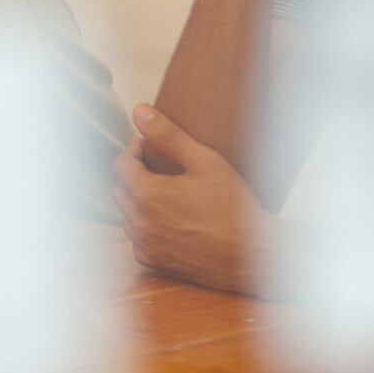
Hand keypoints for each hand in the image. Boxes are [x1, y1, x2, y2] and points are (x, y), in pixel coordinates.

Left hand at [114, 104, 271, 293]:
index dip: (133, 151)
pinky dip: (144, 227)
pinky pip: (136, 239)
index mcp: (147, 194)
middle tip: (155, 167)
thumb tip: (139, 110)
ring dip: (136, 201)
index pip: (121, 164)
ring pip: (126, 215)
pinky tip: (166, 220)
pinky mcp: (155, 261)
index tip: (146, 146)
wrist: (253, 255)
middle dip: (133, 174)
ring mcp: (146, 244)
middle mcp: (139, 222)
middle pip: (119, 189)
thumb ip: (168, 135)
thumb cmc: (234, 207)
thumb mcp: (205, 162)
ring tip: (163, 192)